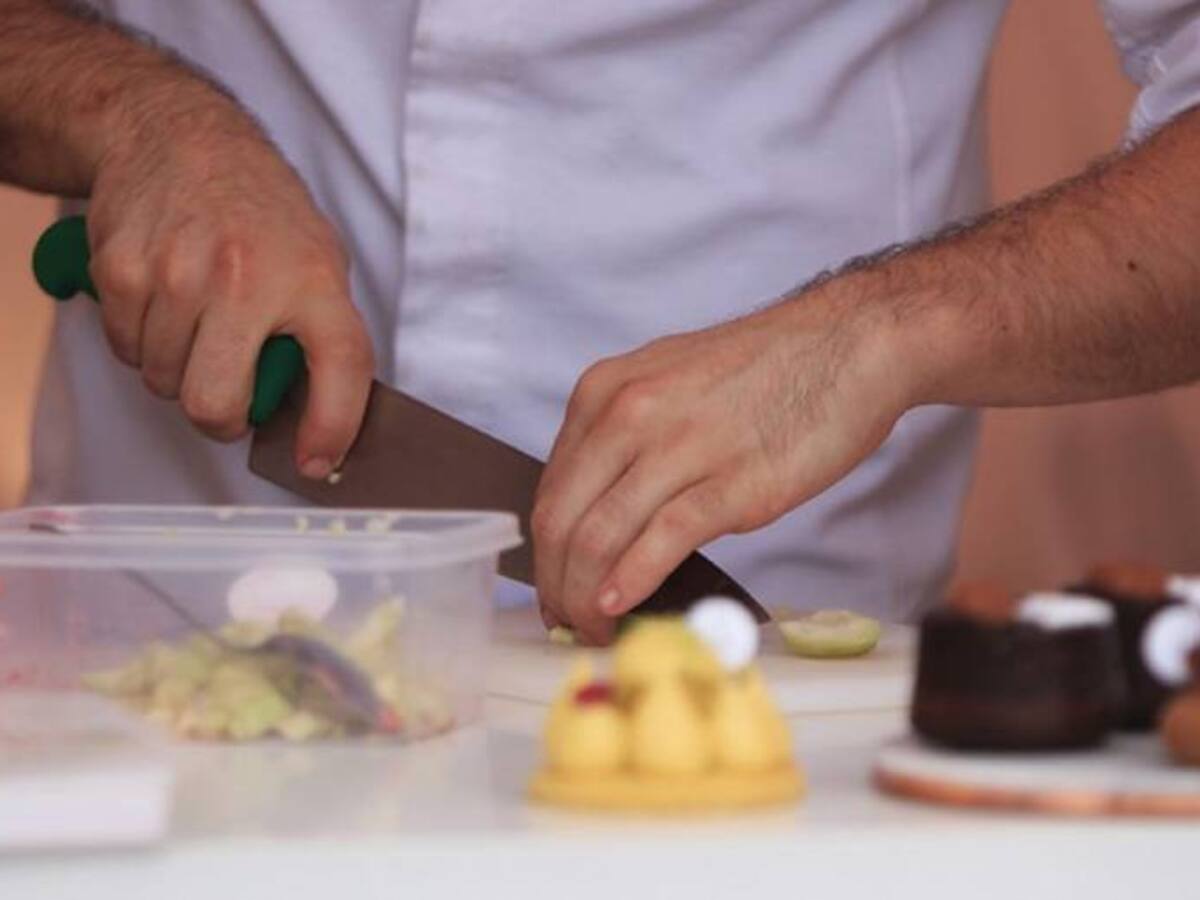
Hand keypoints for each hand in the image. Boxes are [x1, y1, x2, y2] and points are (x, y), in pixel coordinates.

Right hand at [86, 98, 372, 477]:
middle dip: (220, 418)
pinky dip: (142, 343)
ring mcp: (178, 274)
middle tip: (229, 396)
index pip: (340, 366)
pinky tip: (164, 303)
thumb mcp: (318, 260)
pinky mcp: (122, 270)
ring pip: (164, 383)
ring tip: (198, 326)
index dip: (331, 427)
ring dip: (178, 373)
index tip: (317, 460)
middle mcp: (247, 277)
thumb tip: (322, 418)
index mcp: (313, 278)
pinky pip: (126, 350)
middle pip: (215, 404)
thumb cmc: (259, 210)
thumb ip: (322, 333)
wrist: (180, 136)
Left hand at [531, 287, 911, 642]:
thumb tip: (597, 512)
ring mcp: (679, 448)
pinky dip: (631, 583)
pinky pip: (661, 541)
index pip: (550, 491)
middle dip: (555, 585)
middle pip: (562, 522)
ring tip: (596, 629)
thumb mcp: (665, 382)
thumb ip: (623, 438)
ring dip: (586, 598)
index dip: (544, 554)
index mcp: (604, 392)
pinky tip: (621, 607)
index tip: (555, 587)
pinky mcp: (732, 483)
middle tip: (567, 622)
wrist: (848, 344)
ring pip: (599, 539)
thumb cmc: (763, 368)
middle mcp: (629, 414)